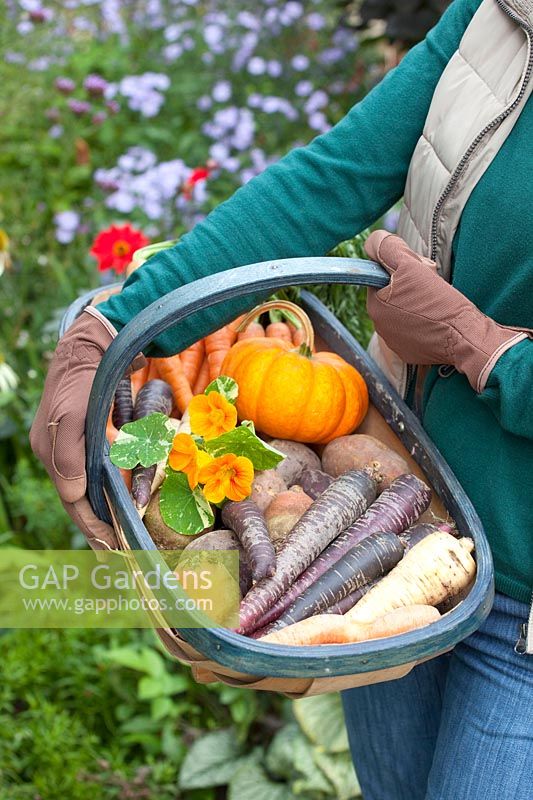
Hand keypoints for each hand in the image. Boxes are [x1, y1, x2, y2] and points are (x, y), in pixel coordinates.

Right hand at [30, 308, 139, 548]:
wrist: (93, 343)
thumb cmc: (85, 378)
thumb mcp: (76, 412)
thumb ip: (71, 452)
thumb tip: (75, 493)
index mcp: (50, 450)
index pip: (73, 500)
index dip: (93, 525)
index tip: (113, 546)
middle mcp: (54, 452)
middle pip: (76, 499)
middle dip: (95, 526)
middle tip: (116, 553)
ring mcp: (66, 444)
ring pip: (83, 488)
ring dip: (98, 513)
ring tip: (114, 539)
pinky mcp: (81, 436)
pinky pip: (90, 472)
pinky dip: (101, 492)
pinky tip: (112, 504)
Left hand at [365, 231, 528, 392]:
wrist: (465, 338)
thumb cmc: (439, 302)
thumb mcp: (411, 265)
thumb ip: (386, 248)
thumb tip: (373, 242)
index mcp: (375, 305)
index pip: (381, 277)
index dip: (401, 268)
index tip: (419, 272)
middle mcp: (379, 326)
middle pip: (392, 294)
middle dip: (409, 286)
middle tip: (430, 287)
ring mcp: (394, 342)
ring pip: (402, 312)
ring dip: (416, 303)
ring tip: (437, 303)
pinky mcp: (410, 352)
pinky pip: (413, 330)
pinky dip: (424, 323)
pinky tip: (438, 319)